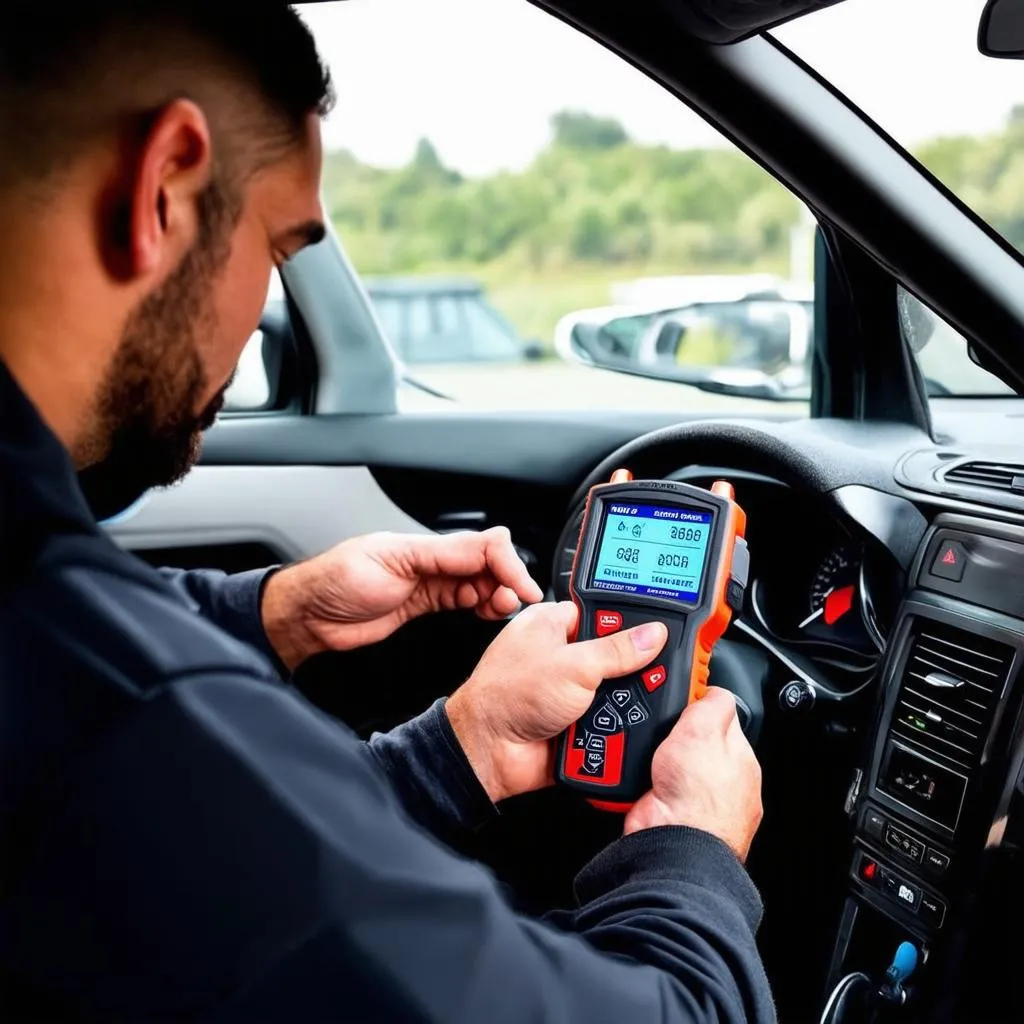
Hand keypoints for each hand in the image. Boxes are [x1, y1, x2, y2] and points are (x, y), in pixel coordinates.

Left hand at [261, 528, 543, 669]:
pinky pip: (465, 601)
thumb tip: (491, 540)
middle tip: (516, 604)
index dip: (508, 565)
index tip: (523, 589)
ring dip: (498, 596)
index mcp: (424, 544)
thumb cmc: (332, 582)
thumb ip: (442, 554)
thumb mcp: (391, 561)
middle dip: (509, 582)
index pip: (482, 546)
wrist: (305, 618)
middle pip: (487, 564)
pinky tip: (488, 614)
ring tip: (502, 611)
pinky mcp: (423, 606)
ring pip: (481, 584)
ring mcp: (428, 584)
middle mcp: (430, 561)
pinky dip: (483, 607)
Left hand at [445, 601, 667, 803]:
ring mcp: (567, 689)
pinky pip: (608, 720)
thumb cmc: (508, 696)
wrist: (489, 752)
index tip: (658, 630)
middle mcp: (559, 654)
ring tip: (628, 704)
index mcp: (552, 624)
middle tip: (646, 673)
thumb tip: (652, 634)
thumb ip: (618, 650)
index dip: (629, 621)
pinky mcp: (574, 720)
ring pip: (615, 690)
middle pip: (614, 654)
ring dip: (622, 702)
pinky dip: (615, 726)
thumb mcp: (573, 665)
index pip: (602, 611)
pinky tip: (619, 728)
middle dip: (630, 669)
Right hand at [623, 687, 762, 861]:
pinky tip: (636, 773)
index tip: (680, 697)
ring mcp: (692, 801)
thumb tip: (712, 690)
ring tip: (645, 752)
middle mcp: (720, 784)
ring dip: (652, 755)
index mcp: (739, 760)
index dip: (698, 705)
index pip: (720, 719)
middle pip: (690, 741)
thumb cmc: (698, 797)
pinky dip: (637, 777)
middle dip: (672, 733)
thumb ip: (714, 703)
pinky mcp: (665, 814)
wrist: (671, 845)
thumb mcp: (708, 728)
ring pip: (666, 763)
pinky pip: (646, 784)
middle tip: (658, 728)